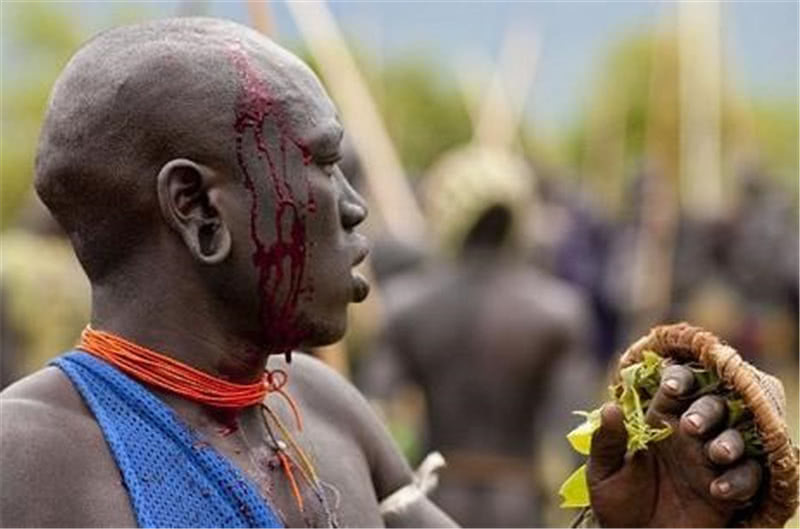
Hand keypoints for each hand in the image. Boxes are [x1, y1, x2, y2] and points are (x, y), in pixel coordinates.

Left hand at [587, 364, 762, 526]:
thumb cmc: (618, 502)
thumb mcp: (604, 472)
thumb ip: (607, 442)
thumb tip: (610, 407)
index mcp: (660, 421)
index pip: (677, 388)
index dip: (679, 380)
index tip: (671, 387)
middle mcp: (690, 436)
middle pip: (712, 406)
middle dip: (708, 410)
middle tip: (691, 426)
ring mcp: (711, 462)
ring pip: (736, 438)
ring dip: (730, 442)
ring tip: (716, 454)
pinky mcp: (729, 491)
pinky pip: (749, 477)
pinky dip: (740, 479)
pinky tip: (717, 490)